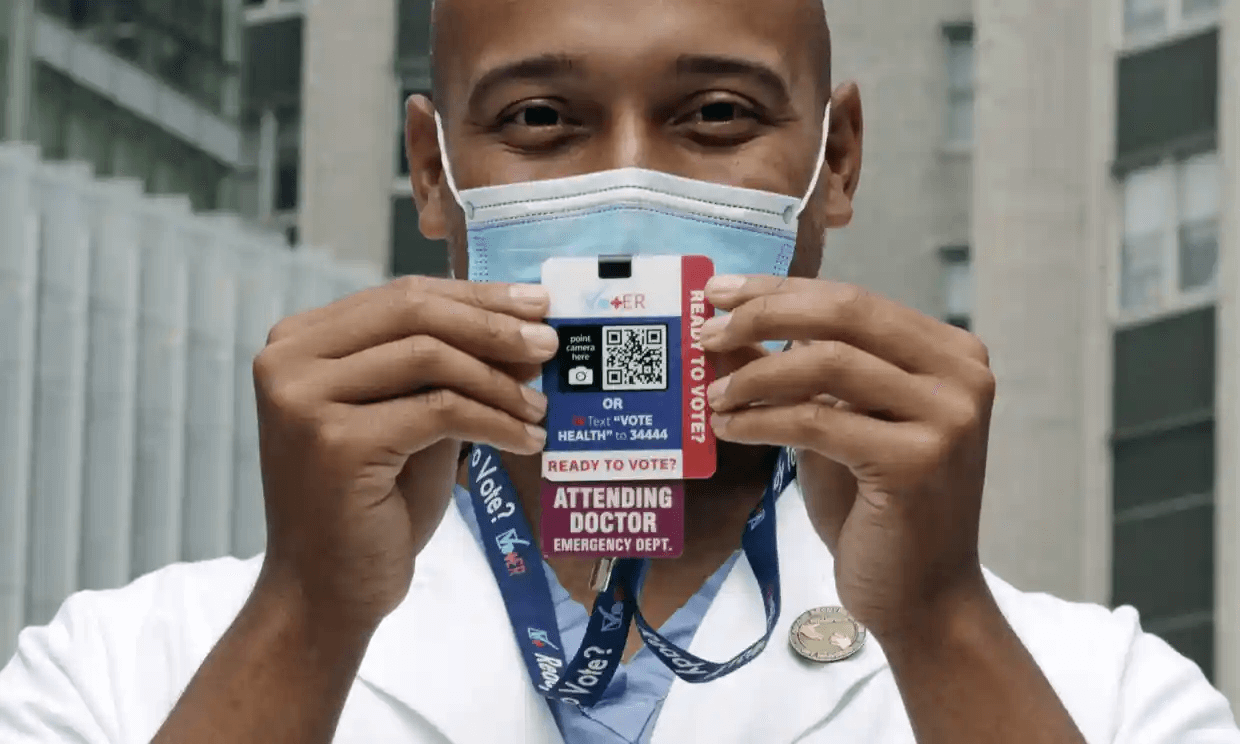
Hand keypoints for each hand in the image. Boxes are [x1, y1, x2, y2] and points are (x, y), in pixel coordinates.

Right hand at [251, 277, 555, 634]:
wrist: (324, 593)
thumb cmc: (372, 507)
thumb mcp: (409, 420)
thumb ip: (447, 372)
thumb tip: (522, 331)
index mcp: (300, 342)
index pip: (403, 296)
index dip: (475, 296)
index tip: (536, 304)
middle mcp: (288, 361)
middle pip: (413, 313)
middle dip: (492, 325)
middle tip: (549, 343)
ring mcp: (305, 400)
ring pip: (430, 357)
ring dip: (499, 381)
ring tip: (540, 406)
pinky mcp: (335, 441)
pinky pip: (439, 410)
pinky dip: (494, 421)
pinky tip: (527, 439)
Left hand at [700, 275, 995, 642]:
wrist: (923, 597)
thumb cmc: (876, 511)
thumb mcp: (834, 427)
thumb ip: (796, 375)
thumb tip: (728, 330)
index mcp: (949, 353)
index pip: (852, 299)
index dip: (779, 289)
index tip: (719, 292)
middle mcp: (962, 375)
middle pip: (845, 314)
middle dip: (764, 313)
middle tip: (707, 331)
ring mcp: (948, 418)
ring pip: (827, 363)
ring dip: (755, 375)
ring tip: (712, 395)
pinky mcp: (919, 461)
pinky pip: (817, 421)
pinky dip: (762, 420)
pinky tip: (729, 428)